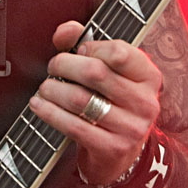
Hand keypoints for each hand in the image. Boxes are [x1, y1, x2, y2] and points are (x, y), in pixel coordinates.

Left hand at [30, 20, 161, 185]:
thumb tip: (65, 32)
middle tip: (53, 66)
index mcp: (149, 77)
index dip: (93, 47)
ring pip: (80, 99)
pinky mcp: (111, 148)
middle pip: (95, 73)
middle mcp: (145, 102)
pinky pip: (72, 125)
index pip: (120, 52)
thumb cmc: (111, 105)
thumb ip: (87, 44)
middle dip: (64, 65)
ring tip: (45, 87)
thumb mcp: (109, 74)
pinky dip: (49, 112)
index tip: (79, 50)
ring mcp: (130, 128)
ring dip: (53, 89)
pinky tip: (39, 105)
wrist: (120, 156)